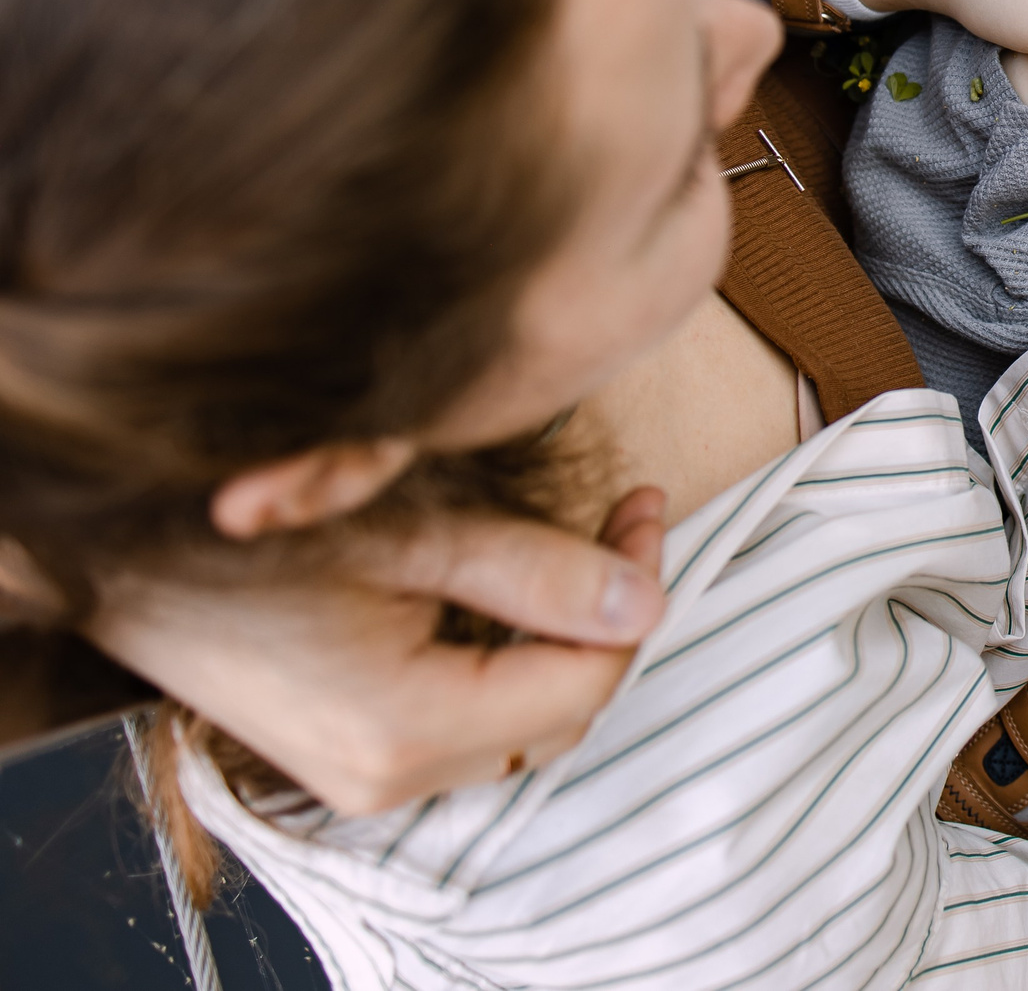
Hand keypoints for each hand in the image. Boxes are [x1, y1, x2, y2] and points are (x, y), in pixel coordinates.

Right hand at [86, 490, 667, 814]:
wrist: (125, 554)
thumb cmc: (256, 528)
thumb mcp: (412, 531)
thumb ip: (539, 573)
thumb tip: (646, 602)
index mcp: (409, 728)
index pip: (583, 682)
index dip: (634, 594)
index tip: (647, 506)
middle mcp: (388, 776)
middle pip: (558, 713)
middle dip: (606, 620)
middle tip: (625, 523)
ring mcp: (363, 776)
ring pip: (518, 723)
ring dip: (561, 641)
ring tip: (582, 548)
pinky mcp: (348, 755)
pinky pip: (466, 723)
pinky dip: (506, 661)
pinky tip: (512, 591)